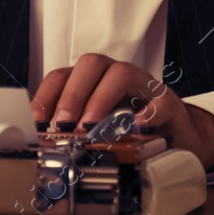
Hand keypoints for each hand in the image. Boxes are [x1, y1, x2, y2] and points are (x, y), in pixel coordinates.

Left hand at [31, 53, 213, 173]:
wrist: (177, 138)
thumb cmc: (130, 132)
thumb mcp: (97, 132)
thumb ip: (73, 134)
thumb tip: (42, 149)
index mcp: (92, 82)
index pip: (63, 75)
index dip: (46, 95)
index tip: (36, 122)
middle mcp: (115, 77)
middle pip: (91, 65)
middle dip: (72, 94)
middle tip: (62, 125)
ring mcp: (143, 87)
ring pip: (121, 73)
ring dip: (101, 99)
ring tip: (90, 129)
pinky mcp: (169, 103)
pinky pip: (159, 101)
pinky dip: (146, 114)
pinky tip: (135, 129)